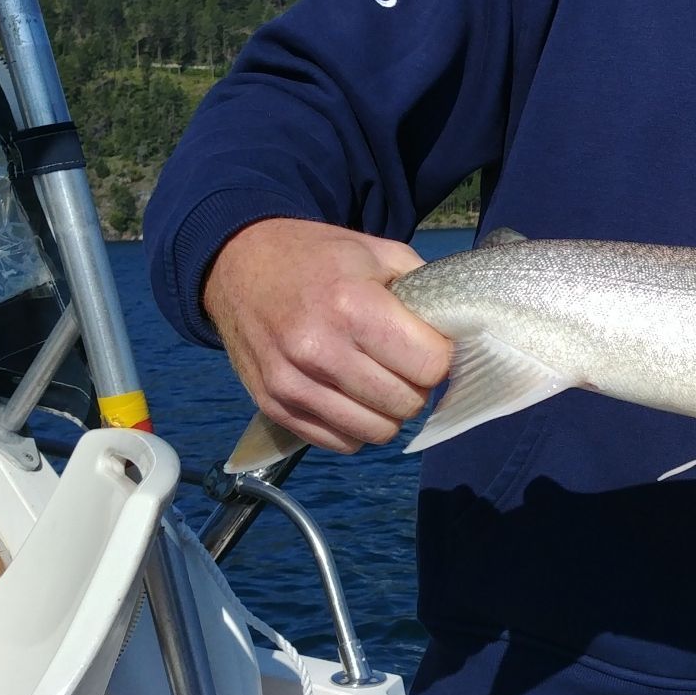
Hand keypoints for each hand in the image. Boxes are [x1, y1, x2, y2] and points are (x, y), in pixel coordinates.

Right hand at [203, 218, 451, 454]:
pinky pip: (341, 442)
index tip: (429, 344)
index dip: (440, 357)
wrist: (237, 265)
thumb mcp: (377, 252)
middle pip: (406, 403)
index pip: (429, 365)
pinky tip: (351, 395)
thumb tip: (458, 332)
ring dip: (388, 411)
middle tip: (404, 362)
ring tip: (380, 379)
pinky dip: (356, 426)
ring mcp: (293, 384)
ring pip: (377, 431)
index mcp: (351, 305)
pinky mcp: (275, 407)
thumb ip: (422, 291)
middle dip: (417, 385)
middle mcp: (319, 350)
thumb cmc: (317, 257)